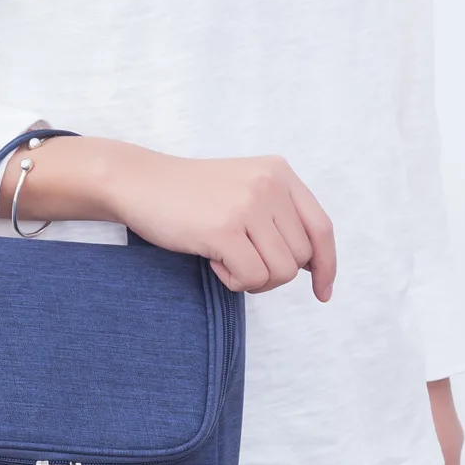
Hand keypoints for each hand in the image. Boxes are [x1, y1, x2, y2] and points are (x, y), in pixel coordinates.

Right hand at [104, 147, 336, 297]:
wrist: (138, 183)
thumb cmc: (187, 196)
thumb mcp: (243, 190)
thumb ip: (278, 216)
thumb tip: (312, 264)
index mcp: (280, 173)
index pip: (321, 228)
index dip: (326, 265)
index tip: (322, 291)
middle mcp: (270, 185)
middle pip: (300, 257)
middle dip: (273, 273)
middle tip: (240, 262)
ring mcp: (248, 206)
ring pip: (281, 272)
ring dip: (253, 279)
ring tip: (225, 260)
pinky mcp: (224, 230)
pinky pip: (252, 278)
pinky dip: (234, 282)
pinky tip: (214, 263)